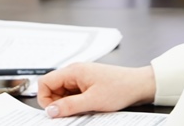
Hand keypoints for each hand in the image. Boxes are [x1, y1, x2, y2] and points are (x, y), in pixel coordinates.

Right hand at [37, 63, 154, 117]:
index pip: (45, 82)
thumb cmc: (120, 88)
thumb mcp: (92, 101)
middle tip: (70, 113)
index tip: (53, 112)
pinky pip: (73, 94)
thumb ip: (69, 106)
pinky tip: (86, 106)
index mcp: (73, 71)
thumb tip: (50, 111)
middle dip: (57, 103)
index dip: (44, 98)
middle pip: (53, 88)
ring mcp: (81, 77)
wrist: (138, 85)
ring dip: (67, 104)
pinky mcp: (87, 83)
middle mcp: (75, 72)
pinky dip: (75, 102)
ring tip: (83, 109)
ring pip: (62, 93)